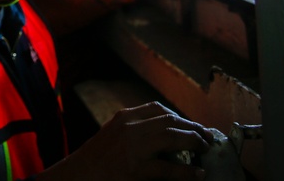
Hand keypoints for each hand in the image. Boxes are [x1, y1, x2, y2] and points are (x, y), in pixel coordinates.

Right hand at [41, 102, 212, 180]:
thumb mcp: (112, 136)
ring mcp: (133, 147)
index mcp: (123, 118)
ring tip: (206, 149)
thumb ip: (133, 130)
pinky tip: (197, 174)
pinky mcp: (136, 169)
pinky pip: (168, 169)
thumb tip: (162, 133)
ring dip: (194, 142)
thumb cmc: (95, 160)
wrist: (76, 177)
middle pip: (170, 120)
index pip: (157, 109)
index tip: (192, 124)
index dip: (180, 116)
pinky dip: (186, 171)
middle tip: (207, 137)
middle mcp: (129, 128)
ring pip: (173, 137)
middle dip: (193, 128)